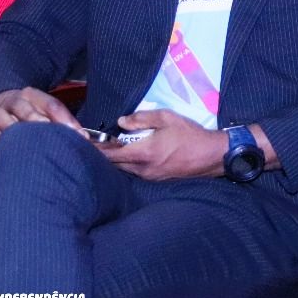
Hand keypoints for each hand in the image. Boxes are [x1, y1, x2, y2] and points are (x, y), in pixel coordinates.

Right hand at [0, 87, 83, 150]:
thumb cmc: (31, 111)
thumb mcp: (44, 108)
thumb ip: (62, 121)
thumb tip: (84, 138)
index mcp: (32, 94)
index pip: (52, 105)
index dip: (66, 120)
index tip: (79, 136)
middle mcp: (14, 102)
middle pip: (30, 114)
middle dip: (46, 129)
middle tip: (59, 143)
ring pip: (10, 125)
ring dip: (23, 137)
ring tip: (37, 150)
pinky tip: (11, 153)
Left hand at [103, 111, 227, 181]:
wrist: (212, 155)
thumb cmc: (190, 134)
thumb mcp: (167, 118)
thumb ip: (142, 118)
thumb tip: (121, 122)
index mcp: (143, 153)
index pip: (110, 154)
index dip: (96, 149)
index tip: (85, 142)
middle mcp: (143, 169)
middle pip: (114, 165)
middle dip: (104, 155)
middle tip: (96, 144)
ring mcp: (149, 177)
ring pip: (124, 169)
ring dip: (117, 160)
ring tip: (113, 148)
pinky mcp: (157, 179)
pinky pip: (135, 172)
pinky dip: (128, 164)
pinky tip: (130, 155)